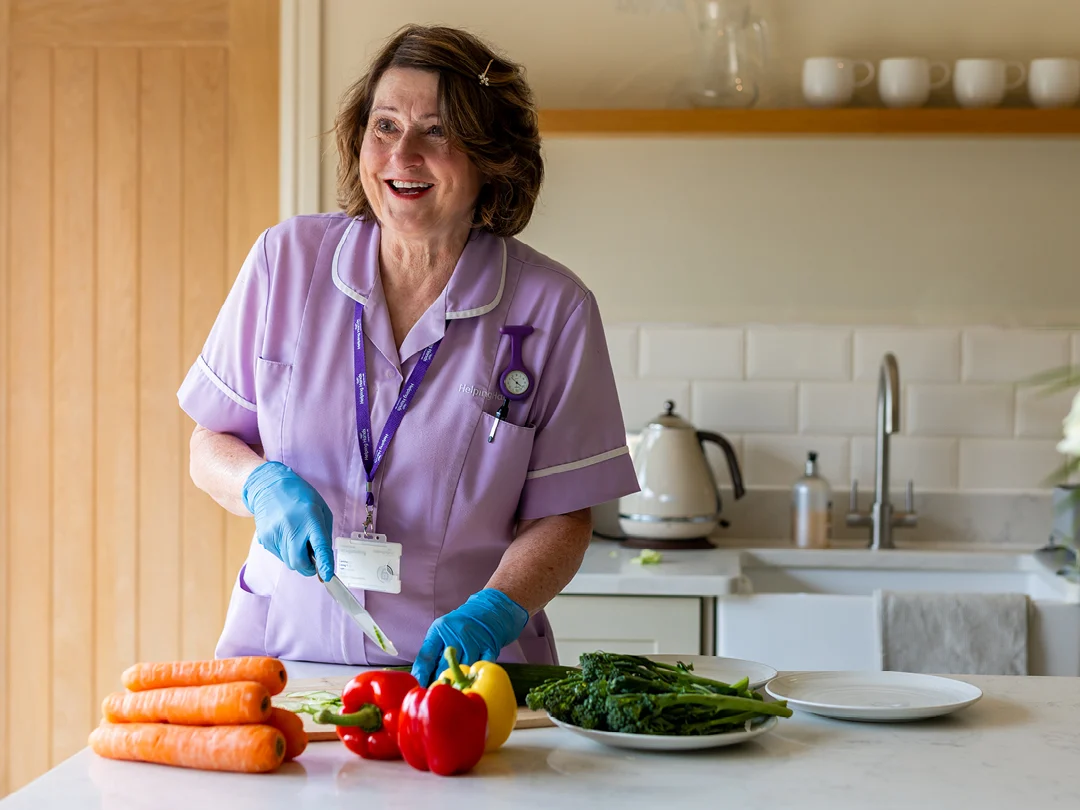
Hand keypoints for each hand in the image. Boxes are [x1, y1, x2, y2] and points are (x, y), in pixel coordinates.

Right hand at [242, 461, 334, 580]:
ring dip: (297, 558)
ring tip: (297, 539)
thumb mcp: (321, 510)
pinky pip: (280, 556)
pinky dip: (286, 552)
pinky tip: (286, 535)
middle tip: (313, 561)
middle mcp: (292, 528)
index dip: (324, 563)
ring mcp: (276, 534)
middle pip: (299, 563)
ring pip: (289, 562)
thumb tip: (323, 560)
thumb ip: (324, 535)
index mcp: (311, 519)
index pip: (319, 546)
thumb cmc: (300, 497)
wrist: (269, 487)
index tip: (327, 575)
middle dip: (308, 568)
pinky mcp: (265, 539)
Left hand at [411, 589, 528, 685]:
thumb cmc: (463, 623)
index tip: (418, 688)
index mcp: (441, 629)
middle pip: (445, 666)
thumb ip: (433, 650)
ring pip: (463, 669)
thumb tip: (421, 677)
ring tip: (454, 693)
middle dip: (440, 682)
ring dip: (458, 683)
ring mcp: (474, 640)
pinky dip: (476, 676)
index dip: (421, 675)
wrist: (492, 609)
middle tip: (436, 695)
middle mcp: (457, 633)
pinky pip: (481, 667)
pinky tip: (473, 683)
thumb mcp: (444, 630)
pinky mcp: (490, 646)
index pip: (427, 656)